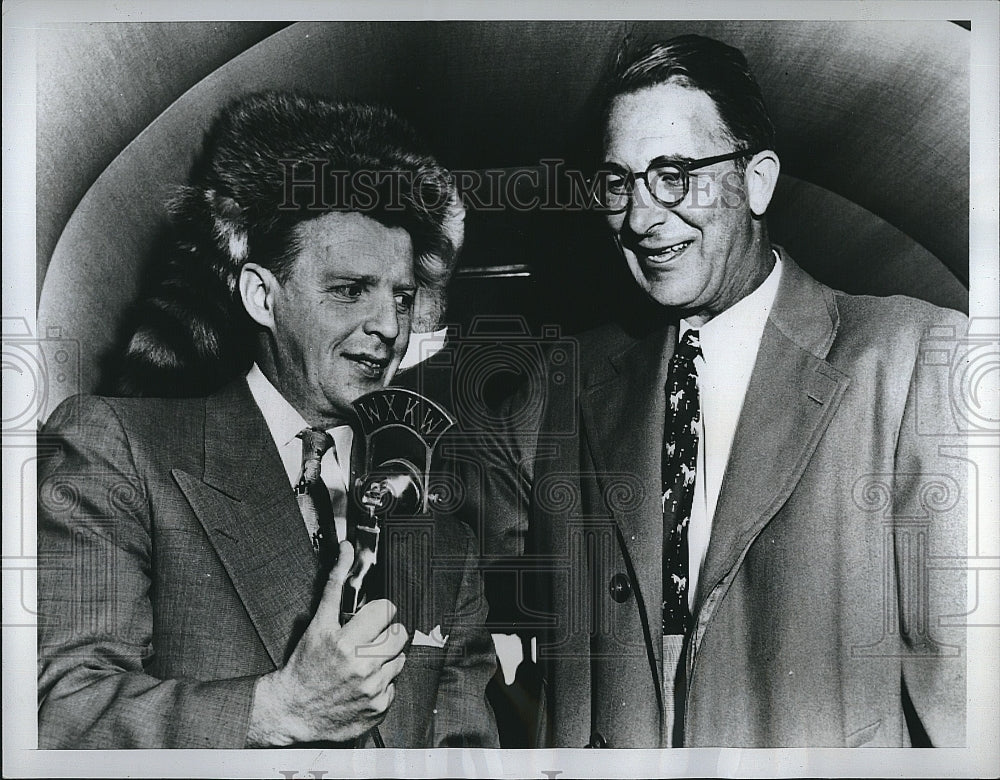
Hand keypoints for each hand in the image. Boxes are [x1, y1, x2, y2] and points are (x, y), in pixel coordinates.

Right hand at [247, 541, 407, 745]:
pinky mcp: (378, 707)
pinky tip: (364, 682)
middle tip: (369, 639)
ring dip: (386, 658)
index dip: (380, 611)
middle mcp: (359, 665)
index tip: (372, 617)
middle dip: (386, 633)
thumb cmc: (303, 665)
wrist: (292, 710)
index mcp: (343, 642)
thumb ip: (335, 584)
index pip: (386, 610)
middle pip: (400, 634)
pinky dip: (383, 682)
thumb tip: (348, 549)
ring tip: (364, 662)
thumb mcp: (316, 622)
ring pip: (401, 658)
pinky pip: (395, 684)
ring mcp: (371, 688)